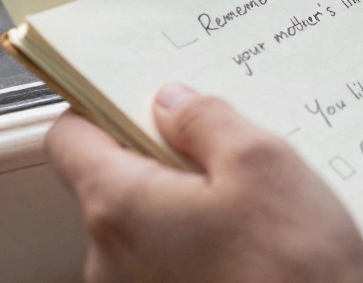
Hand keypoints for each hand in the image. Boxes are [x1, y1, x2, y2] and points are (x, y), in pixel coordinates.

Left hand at [45, 84, 362, 282]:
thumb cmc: (294, 276)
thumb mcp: (264, 164)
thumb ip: (207, 120)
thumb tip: (174, 103)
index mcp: (119, 209)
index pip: (68, 138)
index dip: (101, 106)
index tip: (143, 97)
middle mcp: (110, 261)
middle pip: (112, 180)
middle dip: (165, 157)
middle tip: (226, 152)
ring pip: (147, 223)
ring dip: (190, 204)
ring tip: (254, 207)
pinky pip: (170, 261)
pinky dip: (203, 243)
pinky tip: (254, 245)